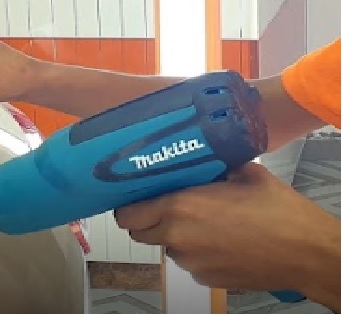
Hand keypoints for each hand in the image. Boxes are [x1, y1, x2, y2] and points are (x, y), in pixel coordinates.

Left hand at [115, 162, 340, 306]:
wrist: (308, 252)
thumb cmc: (280, 213)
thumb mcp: (243, 173)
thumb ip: (213, 166)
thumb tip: (202, 157)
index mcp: (180, 206)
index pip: (128, 213)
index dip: (128, 205)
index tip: (134, 197)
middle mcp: (178, 236)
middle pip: (139, 232)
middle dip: (146, 219)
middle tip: (163, 207)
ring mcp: (191, 261)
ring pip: (165, 247)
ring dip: (173, 235)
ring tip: (202, 223)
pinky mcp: (206, 278)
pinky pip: (188, 262)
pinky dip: (195, 252)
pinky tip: (218, 241)